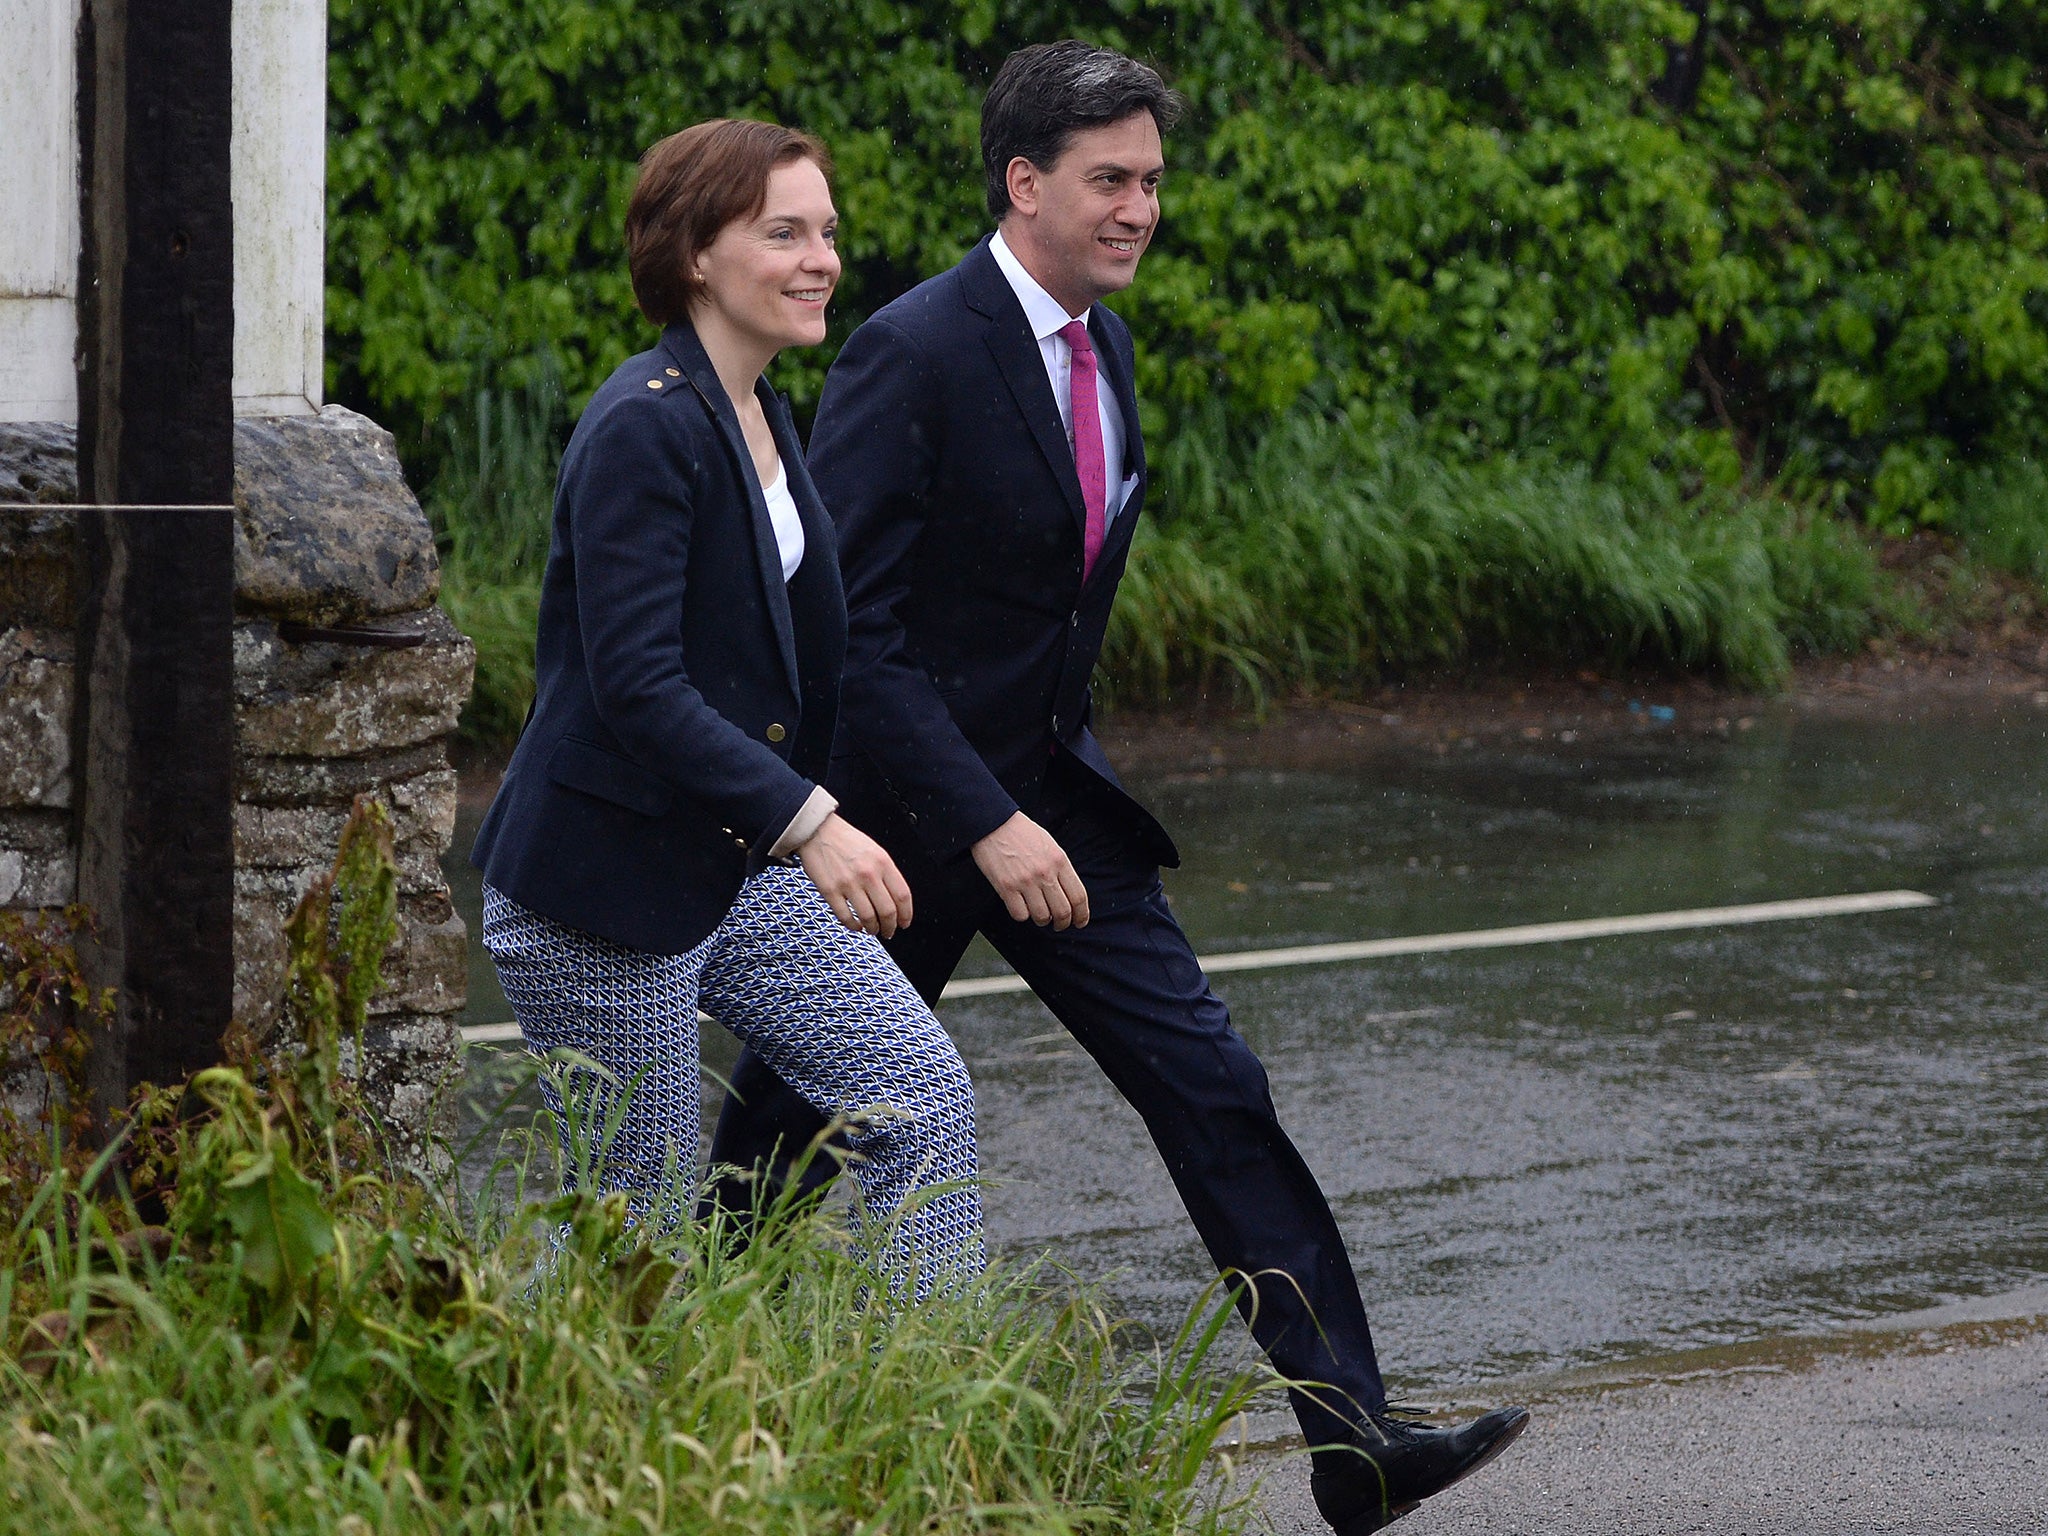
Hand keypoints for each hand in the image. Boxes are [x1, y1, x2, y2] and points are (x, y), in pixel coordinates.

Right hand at [797, 813, 913, 937]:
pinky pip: (845, 917)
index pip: (902, 896)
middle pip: (887, 911)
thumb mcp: (875, 850)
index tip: (904, 922)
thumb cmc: (845, 840)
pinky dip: (853, 926)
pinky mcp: (830, 891)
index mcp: (882, 863)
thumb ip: (886, 872)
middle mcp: (868, 874)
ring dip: (873, 929)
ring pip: (868, 918)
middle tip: (888, 931)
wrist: (817, 831)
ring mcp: (848, 884)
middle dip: (890, 927)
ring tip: (872, 930)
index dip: (906, 914)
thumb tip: (895, 899)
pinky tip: (856, 926)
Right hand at [972, 812, 1089, 929]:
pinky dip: (1022, 915)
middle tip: (1060, 925)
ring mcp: (1025, 881)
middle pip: (1063, 911)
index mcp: (1059, 861)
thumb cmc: (1022, 833)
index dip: (1082, 915)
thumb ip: (1060, 868)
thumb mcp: (1050, 845)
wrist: (993, 823)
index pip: (1078, 896)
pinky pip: (1020, 915)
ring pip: (1042, 917)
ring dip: (1042, 920)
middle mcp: (1045, 873)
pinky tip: (1021, 907)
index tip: (1080, 922)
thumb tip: (1069, 894)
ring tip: (1039, 915)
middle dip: (1063, 923)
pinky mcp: (1006, 887)